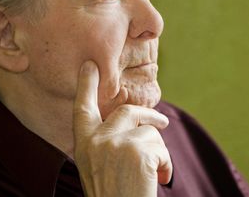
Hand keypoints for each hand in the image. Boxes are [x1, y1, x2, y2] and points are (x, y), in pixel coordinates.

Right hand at [73, 60, 172, 196]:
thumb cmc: (114, 196)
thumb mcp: (99, 168)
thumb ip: (106, 143)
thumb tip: (130, 121)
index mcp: (83, 145)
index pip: (82, 108)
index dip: (86, 85)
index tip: (90, 65)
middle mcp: (95, 141)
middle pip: (128, 111)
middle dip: (150, 116)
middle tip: (163, 122)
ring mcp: (115, 143)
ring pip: (149, 130)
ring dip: (159, 152)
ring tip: (156, 175)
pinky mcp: (136, 150)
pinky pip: (161, 145)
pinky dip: (166, 164)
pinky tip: (159, 180)